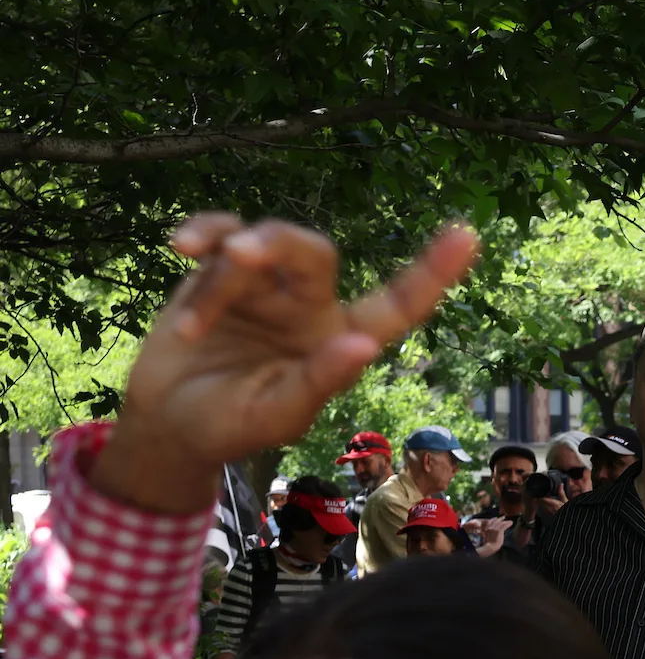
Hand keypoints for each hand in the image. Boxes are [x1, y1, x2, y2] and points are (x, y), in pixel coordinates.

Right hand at [99, 217, 478, 516]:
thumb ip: (319, 382)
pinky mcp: (219, 271)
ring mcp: (266, 286)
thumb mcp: (275, 416)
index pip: (395, 306)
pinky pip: (221, 232)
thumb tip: (364, 346)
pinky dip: (203, 233)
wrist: (163, 422)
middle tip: (238, 254)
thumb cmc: (229, 426)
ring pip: (260, 246)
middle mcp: (310, 309)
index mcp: (338, 343)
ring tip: (188, 328)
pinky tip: (180, 247)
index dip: (432, 274)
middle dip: (277, 244)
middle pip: (315, 255)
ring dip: (221, 273)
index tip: (466, 235)